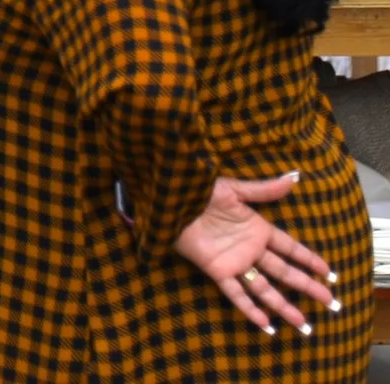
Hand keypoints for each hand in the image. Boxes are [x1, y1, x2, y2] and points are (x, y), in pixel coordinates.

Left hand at [173, 173, 341, 335]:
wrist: (172, 201)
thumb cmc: (201, 192)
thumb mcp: (235, 189)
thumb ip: (264, 190)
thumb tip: (294, 177)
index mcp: (257, 229)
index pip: (290, 248)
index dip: (308, 259)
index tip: (329, 272)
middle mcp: (250, 249)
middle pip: (284, 272)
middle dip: (307, 286)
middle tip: (330, 302)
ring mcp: (235, 262)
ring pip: (265, 288)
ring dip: (283, 305)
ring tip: (303, 323)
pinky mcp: (217, 270)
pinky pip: (236, 293)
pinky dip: (250, 309)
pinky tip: (266, 325)